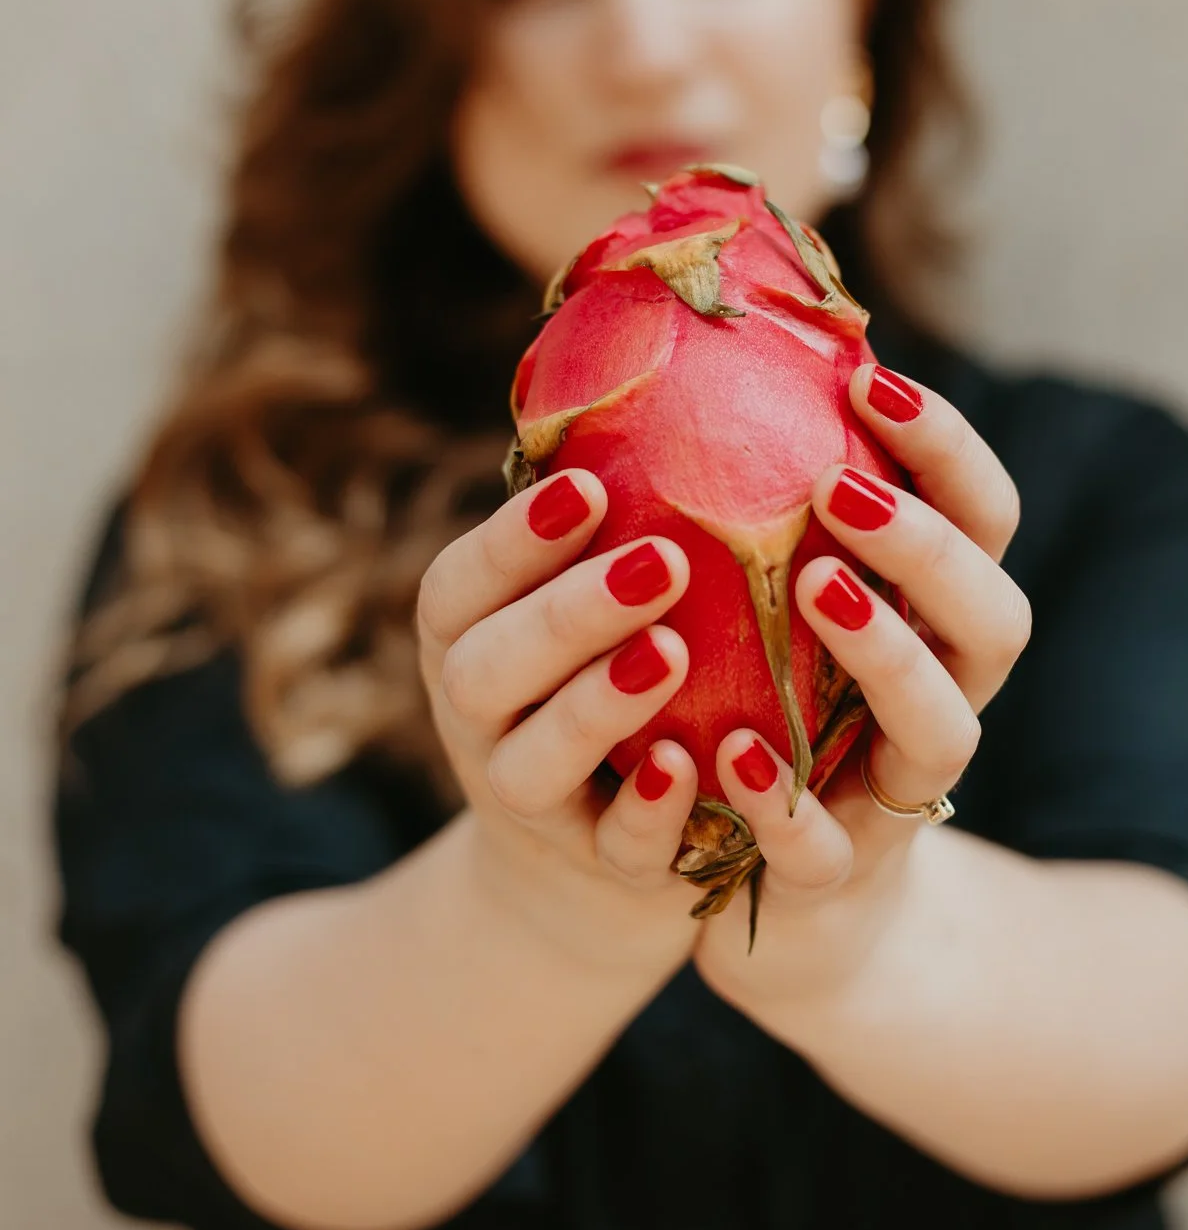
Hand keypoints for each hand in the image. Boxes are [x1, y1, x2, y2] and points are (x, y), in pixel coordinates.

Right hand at [416, 471, 704, 974]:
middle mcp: (479, 722)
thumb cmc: (597, 678)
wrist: (589, 861)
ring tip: (672, 651)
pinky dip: (646, 813)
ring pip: (532, 765)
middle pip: (484, 671)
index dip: (512, 541)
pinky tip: (688, 767)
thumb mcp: (571, 604)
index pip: (458, 587)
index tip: (587, 485)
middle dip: (566, 613)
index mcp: (466, 640)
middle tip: (664, 558)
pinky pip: (615, 852)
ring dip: (597, 706)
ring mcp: (530, 805)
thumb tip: (669, 358)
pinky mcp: (599, 872)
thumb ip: (600, 519)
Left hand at [693, 364, 1031, 1019]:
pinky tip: (731, 755)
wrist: (803, 912)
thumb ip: (781, 518)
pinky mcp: (839, 880)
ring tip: (814, 589)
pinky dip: (788, 804)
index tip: (867, 381)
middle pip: (995, 617)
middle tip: (839, 487)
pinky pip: (828, 848)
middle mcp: (945, 702)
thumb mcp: (796, 617)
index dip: (946, 449)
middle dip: (928, 546)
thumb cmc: (787, 723)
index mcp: (938, 624)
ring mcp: (900, 796)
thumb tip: (712, 361)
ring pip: (942, 731)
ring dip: (888, 656)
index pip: (984, 519)